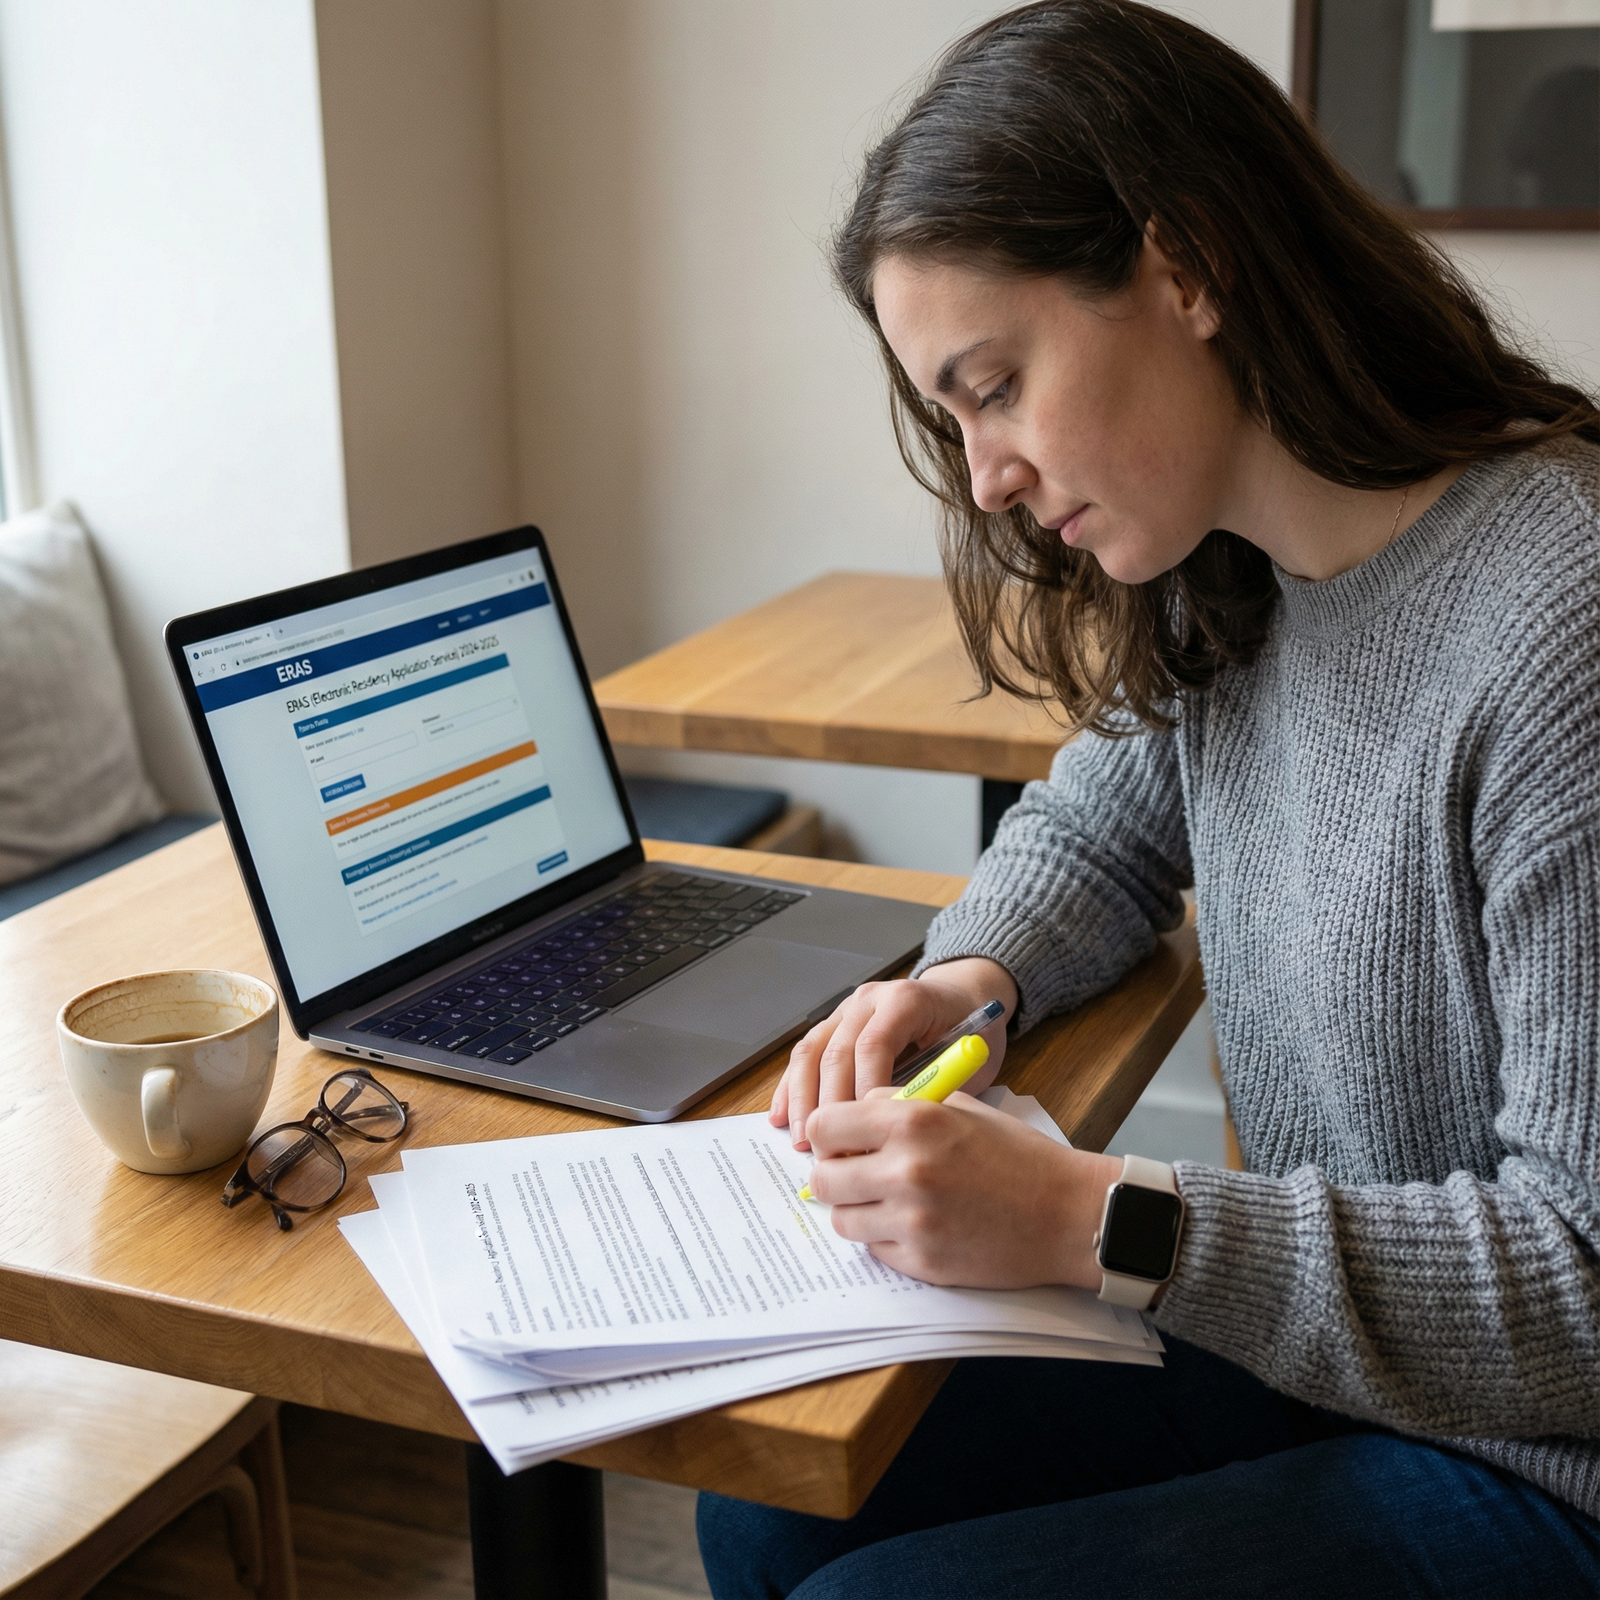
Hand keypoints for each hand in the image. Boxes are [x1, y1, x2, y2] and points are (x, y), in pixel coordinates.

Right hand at [769, 957, 1016, 1149]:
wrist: (965, 997)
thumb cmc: (971, 1032)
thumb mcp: (967, 1057)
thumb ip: (934, 1084)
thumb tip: (897, 1130)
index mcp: (905, 1000)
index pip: (873, 1045)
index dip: (863, 1090)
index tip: (864, 1133)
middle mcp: (869, 1000)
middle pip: (836, 1051)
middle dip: (828, 1105)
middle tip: (829, 1151)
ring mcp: (846, 1010)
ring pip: (811, 1052)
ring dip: (803, 1100)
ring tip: (803, 1141)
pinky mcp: (832, 1024)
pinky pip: (805, 1055)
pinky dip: (791, 1088)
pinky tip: (781, 1117)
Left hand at [805, 1092, 1121, 1289]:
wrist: (1066, 1214)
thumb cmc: (1016, 1156)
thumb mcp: (959, 1109)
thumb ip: (899, 1106)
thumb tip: (848, 1117)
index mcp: (913, 1121)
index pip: (824, 1125)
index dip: (827, 1134)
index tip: (839, 1141)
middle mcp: (906, 1169)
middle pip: (822, 1178)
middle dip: (833, 1174)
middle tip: (855, 1173)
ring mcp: (913, 1220)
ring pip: (841, 1218)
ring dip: (856, 1208)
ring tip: (886, 1199)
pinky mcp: (922, 1262)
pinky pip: (873, 1248)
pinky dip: (884, 1237)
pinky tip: (914, 1223)